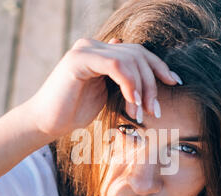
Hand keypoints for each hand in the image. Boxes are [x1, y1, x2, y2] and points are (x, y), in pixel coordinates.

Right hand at [24, 37, 180, 138]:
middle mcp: (94, 46)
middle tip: (155, 110)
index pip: (137, 52)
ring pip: (130, 59)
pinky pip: (115, 65)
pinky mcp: (79, 59)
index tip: (174, 83)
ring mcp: (86, 50)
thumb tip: (135, 69)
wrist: (46, 124)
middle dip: (153, 83)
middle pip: (138, 54)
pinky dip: (129, 83)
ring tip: (141, 112)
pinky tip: (132, 102)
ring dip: (142, 88)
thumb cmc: (74, 113)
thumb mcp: (105, 95)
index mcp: (101, 53)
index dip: (159, 66)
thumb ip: (120, 80)